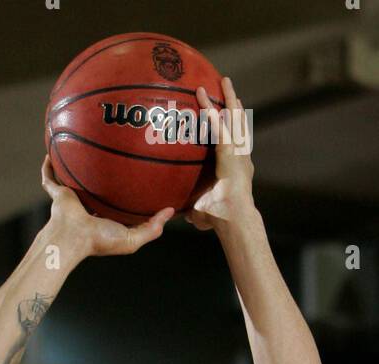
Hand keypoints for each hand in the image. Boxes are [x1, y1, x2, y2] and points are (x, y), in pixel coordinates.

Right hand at [41, 157, 171, 256]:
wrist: (73, 237)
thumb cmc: (100, 240)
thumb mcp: (132, 239)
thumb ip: (152, 228)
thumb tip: (171, 212)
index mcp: (103, 216)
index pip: (114, 202)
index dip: (123, 192)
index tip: (135, 177)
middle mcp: (87, 206)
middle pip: (95, 187)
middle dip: (100, 175)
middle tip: (112, 155)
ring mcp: (71, 199)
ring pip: (73, 178)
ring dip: (74, 166)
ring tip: (81, 147)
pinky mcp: (58, 194)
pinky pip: (50, 178)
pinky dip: (48, 168)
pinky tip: (50, 153)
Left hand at [186, 76, 254, 230]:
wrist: (233, 219)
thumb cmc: (221, 218)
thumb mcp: (204, 210)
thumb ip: (195, 209)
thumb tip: (184, 216)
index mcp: (237, 165)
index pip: (234, 140)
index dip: (233, 124)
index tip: (230, 110)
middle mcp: (241, 155)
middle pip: (238, 123)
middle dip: (234, 103)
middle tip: (229, 87)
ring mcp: (238, 152)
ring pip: (233, 120)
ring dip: (227, 99)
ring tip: (224, 81)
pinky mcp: (230, 154)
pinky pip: (220, 130)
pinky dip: (213, 115)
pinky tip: (206, 102)